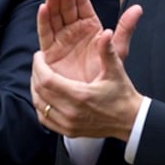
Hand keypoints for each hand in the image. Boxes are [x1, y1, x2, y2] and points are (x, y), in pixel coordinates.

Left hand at [31, 7, 143, 140]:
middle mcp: (71, 112)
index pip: (47, 80)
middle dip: (35, 74)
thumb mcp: (116, 71)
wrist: (129, 120)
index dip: (38, 66)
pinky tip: (44, 95)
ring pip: (40, 105)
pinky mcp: (68, 131)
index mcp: (80, 96)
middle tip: (39, 63)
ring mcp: (68, 124)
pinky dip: (41, 105)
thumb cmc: (122, 96)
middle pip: (40, 91)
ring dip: (36, 89)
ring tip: (40, 76)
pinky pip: (45, 118)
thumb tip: (105, 33)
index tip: (39, 56)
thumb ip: (107, 51)